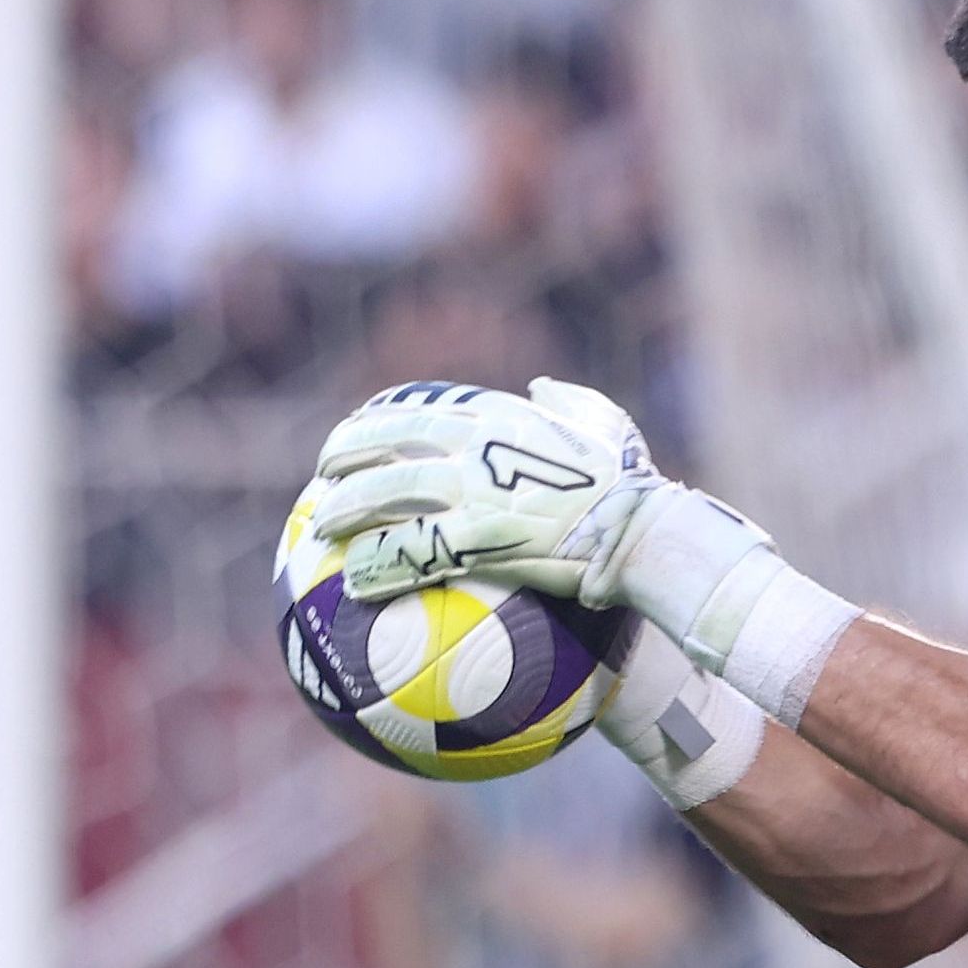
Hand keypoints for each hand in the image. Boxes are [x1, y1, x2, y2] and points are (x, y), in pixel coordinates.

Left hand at [306, 378, 648, 604]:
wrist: (646, 530)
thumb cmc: (632, 484)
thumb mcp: (606, 424)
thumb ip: (568, 401)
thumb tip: (541, 386)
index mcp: (501, 415)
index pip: (418, 407)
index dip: (375, 419)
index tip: (353, 433)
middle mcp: (480, 444)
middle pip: (388, 442)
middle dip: (344, 456)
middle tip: (322, 478)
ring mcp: (479, 489)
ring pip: (389, 492)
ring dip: (346, 509)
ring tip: (321, 528)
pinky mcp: (484, 536)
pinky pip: (415, 549)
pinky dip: (379, 562)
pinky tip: (354, 582)